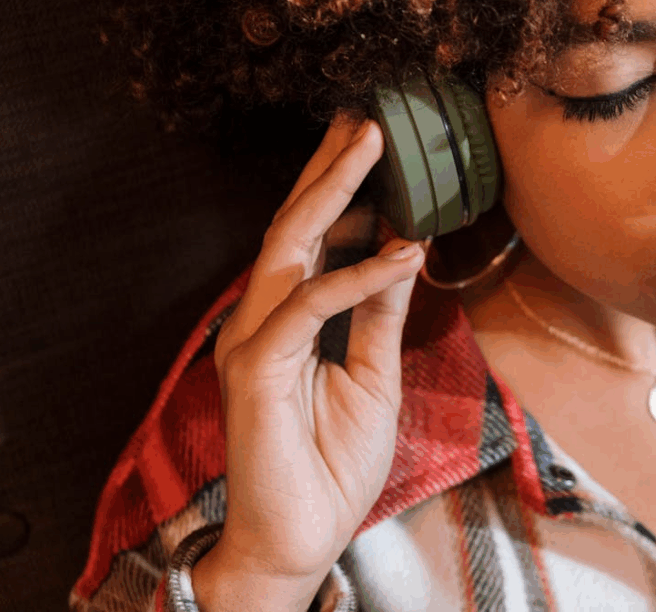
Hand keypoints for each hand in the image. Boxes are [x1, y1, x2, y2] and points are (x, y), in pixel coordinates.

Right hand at [206, 114, 423, 584]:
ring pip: (291, 247)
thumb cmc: (331, 463)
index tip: (378, 148)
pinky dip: (356, 275)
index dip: (342, 190)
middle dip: (332, 168)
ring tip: (376, 143)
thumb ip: (379, 313)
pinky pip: (307, 306)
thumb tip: (401, 251)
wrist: (300, 538)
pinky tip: (400, 250)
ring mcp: (253, 340)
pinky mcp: (256, 368)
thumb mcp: (374, 375)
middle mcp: (262, 319)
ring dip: (335, 191)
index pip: (312, 240)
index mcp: (287, 320)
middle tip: (368, 117)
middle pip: (294, 225)